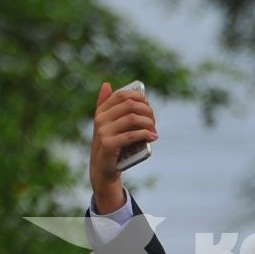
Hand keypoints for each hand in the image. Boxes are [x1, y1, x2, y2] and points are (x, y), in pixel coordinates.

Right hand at [88, 81, 157, 213]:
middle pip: (130, 105)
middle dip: (147, 110)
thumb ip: (106, 105)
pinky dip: (146, 134)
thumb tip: (106, 84)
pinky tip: (153, 137)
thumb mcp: (106, 124)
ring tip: (154, 130)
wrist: (102, 169)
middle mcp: (100, 119)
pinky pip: (131, 135)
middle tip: (154, 120)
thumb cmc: (109, 144)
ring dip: (148, 123)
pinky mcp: (109, 145)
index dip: (139, 97)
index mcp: (101, 112)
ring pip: (132, 118)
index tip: (148, 106)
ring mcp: (103, 132)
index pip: (122, 95)